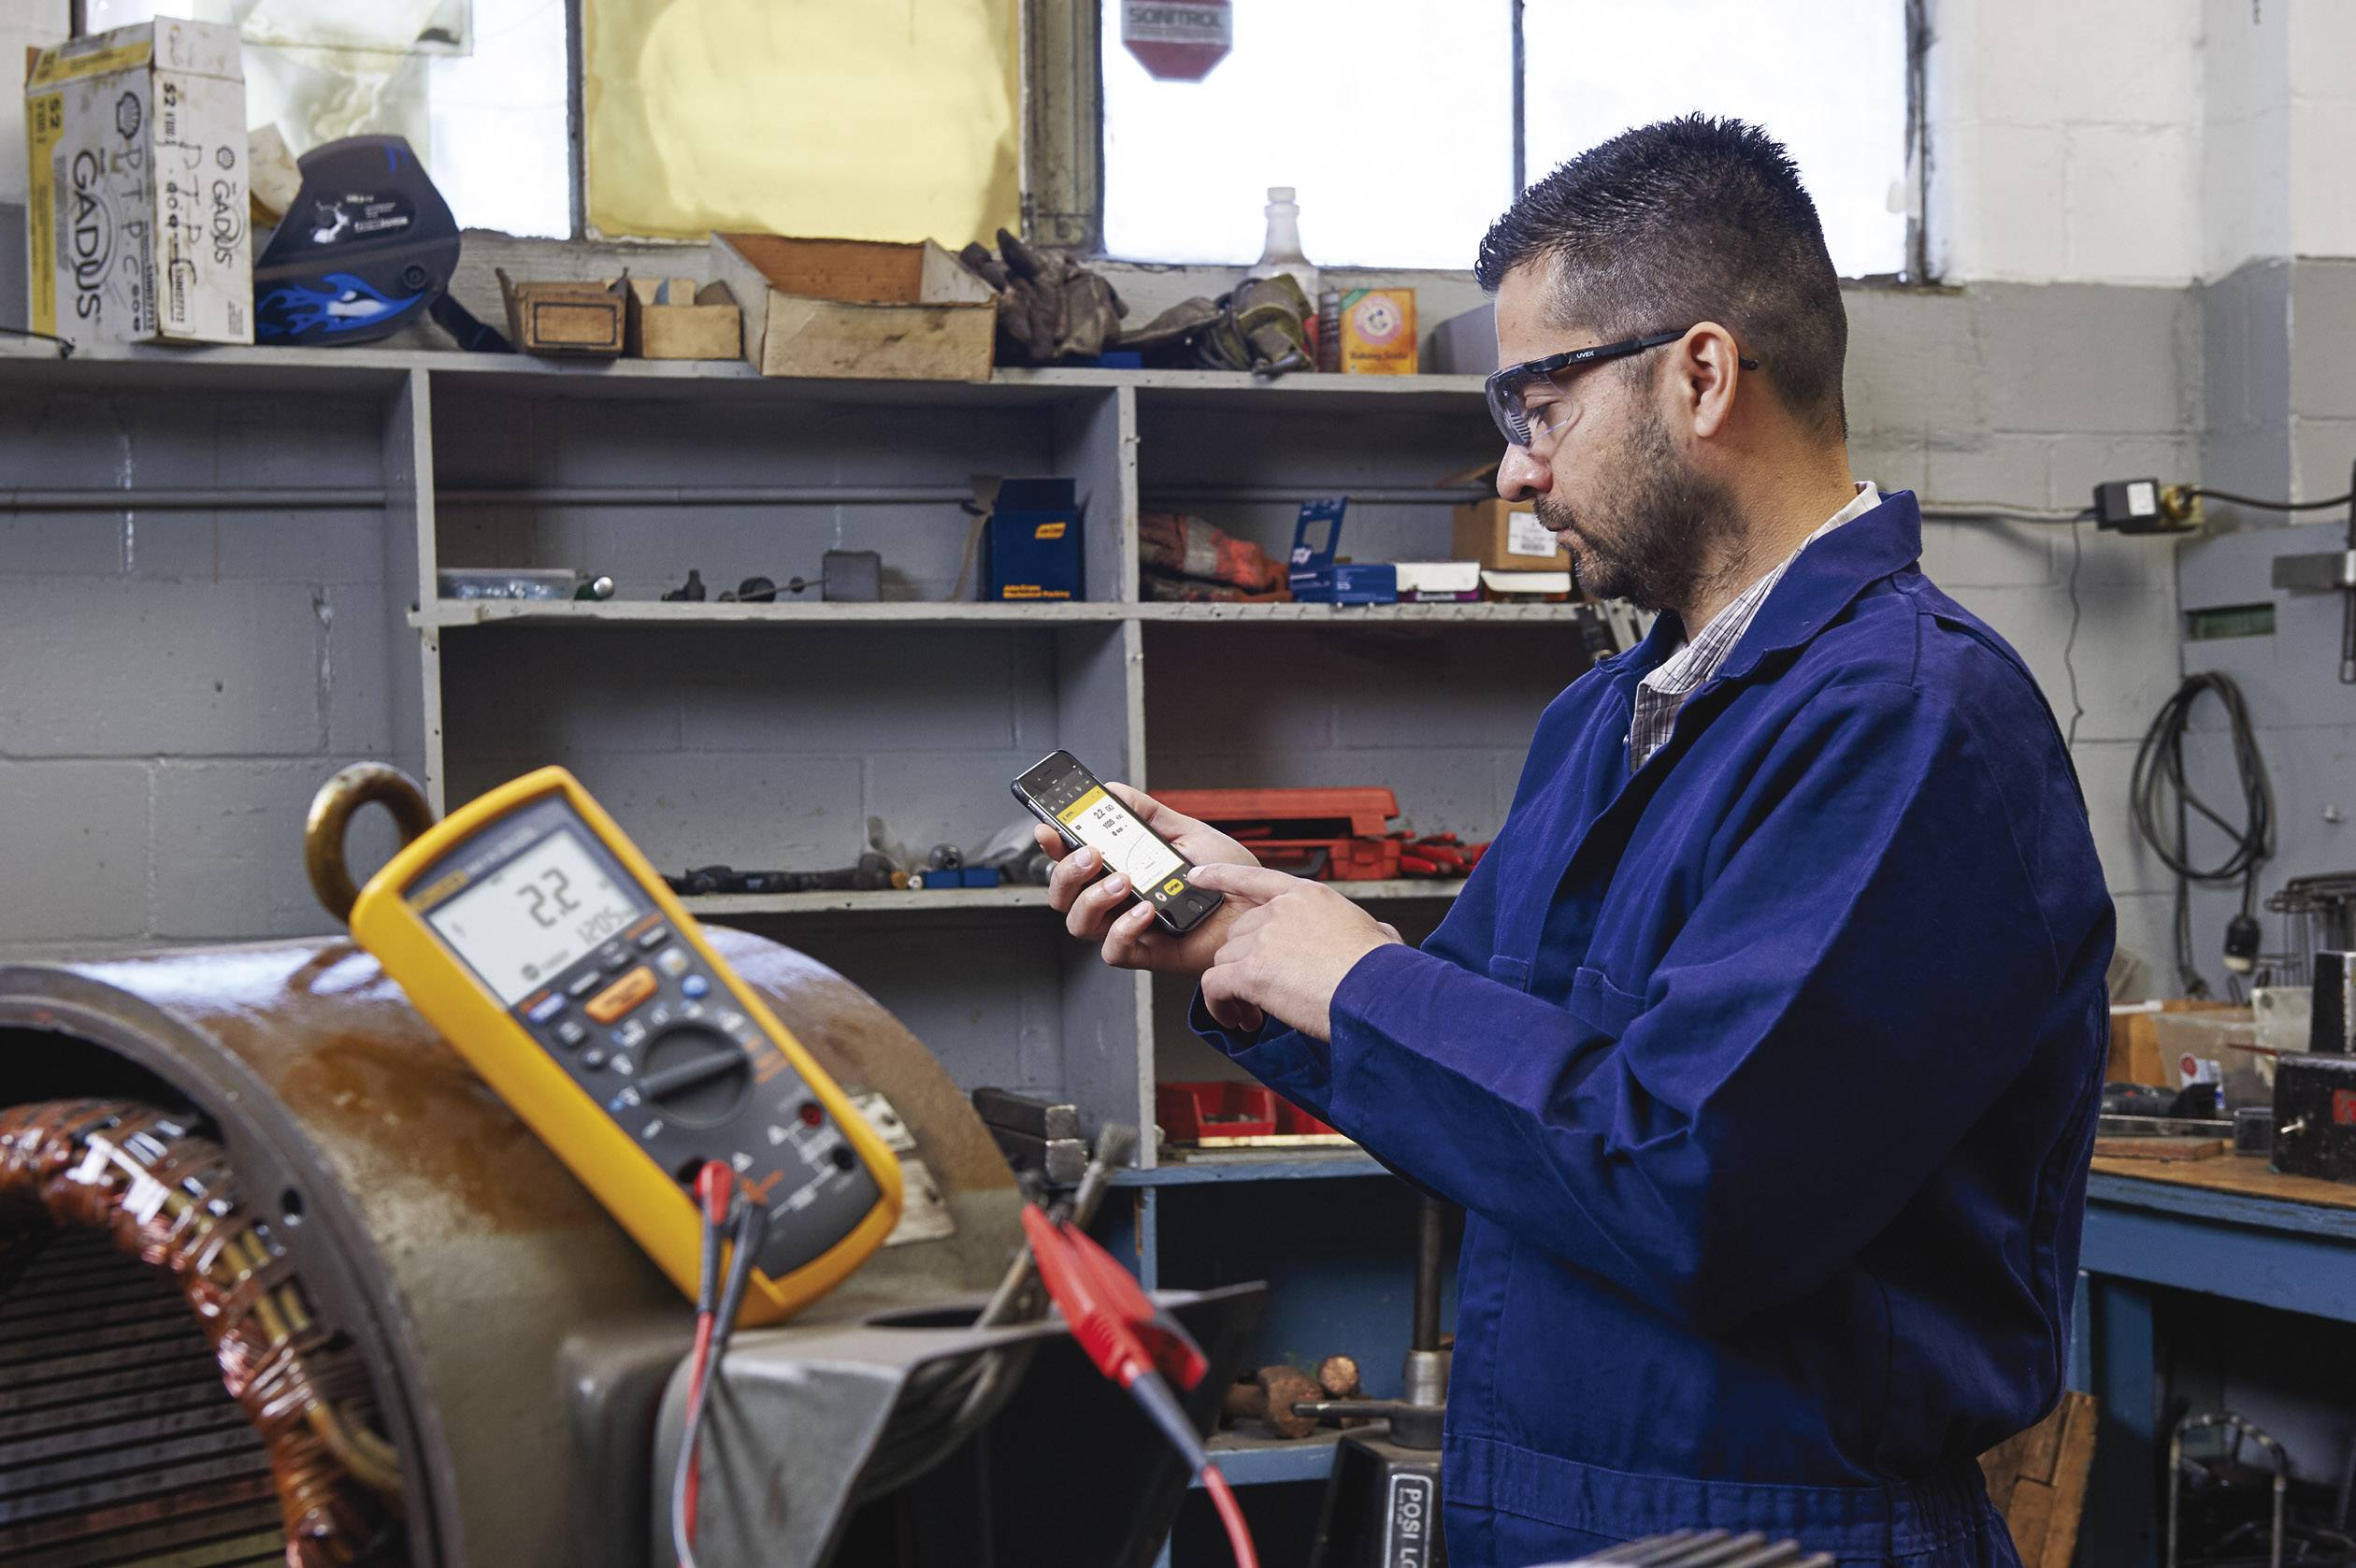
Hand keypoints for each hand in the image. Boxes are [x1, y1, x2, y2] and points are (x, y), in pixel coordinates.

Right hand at [1035, 783, 1259, 976]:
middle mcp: (1115, 900)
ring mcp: (1127, 928)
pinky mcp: (1145, 953)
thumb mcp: (1187, 833)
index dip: (1051, 845)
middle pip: (1063, 893)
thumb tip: (1113, 790)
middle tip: (1092, 853)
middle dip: (1066, 871)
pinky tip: (1145, 911)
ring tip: (1124, 880)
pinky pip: (1113, 951)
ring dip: (1092, 898)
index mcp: (1118, 868)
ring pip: (1079, 923)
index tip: (1048, 827)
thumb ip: (1149, 814)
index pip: (1071, 858)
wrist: (1257, 910)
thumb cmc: (1224, 877)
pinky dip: (1122, 929)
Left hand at [1188, 864, 1404, 1041]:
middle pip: (1238, 933)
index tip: (1197, 876)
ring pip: (1224, 961)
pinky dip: (1219, 1005)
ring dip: (1234, 989)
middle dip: (1243, 963)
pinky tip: (1237, 1019)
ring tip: (1255, 1013)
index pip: (1254, 878)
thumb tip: (1382, 936)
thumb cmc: (1385, 972)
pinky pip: (1214, 987)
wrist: (1381, 993)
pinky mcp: (1251, 971)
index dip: (1220, 876)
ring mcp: (1264, 938)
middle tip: (1261, 992)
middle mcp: (1281, 911)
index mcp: (1309, 897)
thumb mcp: (1380, 933)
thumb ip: (1367, 929)